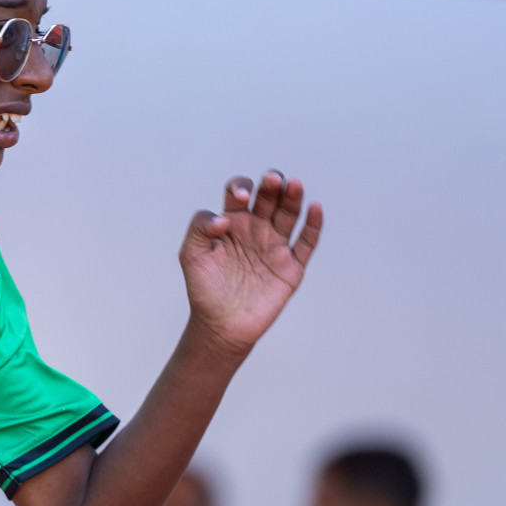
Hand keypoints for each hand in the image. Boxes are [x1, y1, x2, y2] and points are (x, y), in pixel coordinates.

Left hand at [180, 171, 321, 355]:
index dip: (241, 187)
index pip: (239, 192)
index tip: (240, 197)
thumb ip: (199, 228)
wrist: (221, 325)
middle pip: (269, 198)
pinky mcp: (291, 266)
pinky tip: (315, 208)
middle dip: (272, 185)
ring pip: (289, 214)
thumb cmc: (204, 289)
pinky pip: (306, 242)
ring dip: (294, 198)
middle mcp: (255, 229)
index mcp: (232, 222)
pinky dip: (313, 225)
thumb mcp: (191, 255)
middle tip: (273, 179)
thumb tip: (222, 218)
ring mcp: (274, 246)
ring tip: (294, 185)